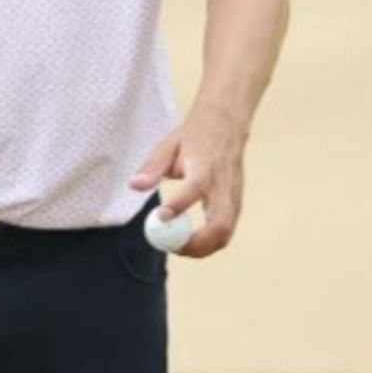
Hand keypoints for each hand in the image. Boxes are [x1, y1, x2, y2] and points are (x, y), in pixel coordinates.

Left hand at [130, 104, 248, 257]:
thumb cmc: (193, 137)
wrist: (225, 125)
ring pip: (226, 231)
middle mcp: (223, 184)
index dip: (179, 205)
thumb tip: (134, 186)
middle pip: (220, 223)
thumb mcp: (167, 145)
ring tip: (177, 247)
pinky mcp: (236, 203)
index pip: (196, 188)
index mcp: (205, 166)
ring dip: (204, 247)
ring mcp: (234, 196)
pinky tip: (191, 240)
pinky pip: (227, 229)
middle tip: (171, 247)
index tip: (159, 219)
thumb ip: (152, 168)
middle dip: (197, 243)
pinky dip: (210, 242)